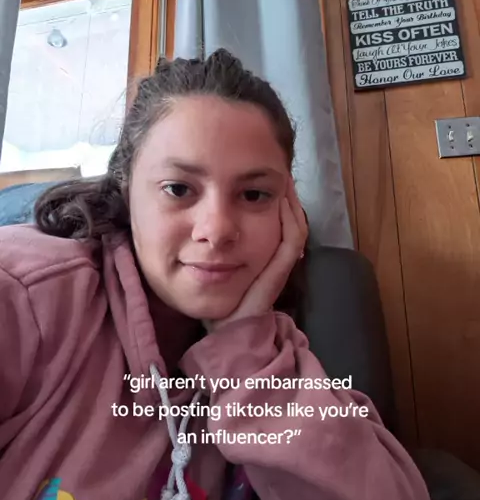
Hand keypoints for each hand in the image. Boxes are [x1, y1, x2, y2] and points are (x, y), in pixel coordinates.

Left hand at [203, 176, 307, 332]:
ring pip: (296, 225)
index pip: (277, 221)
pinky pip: (292, 238)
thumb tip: (203, 224)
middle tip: (280, 171)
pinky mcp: (279, 271)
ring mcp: (279, 264)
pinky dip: (290, 218)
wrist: (225, 328)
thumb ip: (214, 247)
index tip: (267, 178)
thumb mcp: (212, 265)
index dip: (275, 199)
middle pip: (291, 219)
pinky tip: (282, 199)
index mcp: (262, 256)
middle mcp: (274, 257)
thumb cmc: (217, 300)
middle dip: (286, 194)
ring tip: (284, 178)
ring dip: (291, 200)